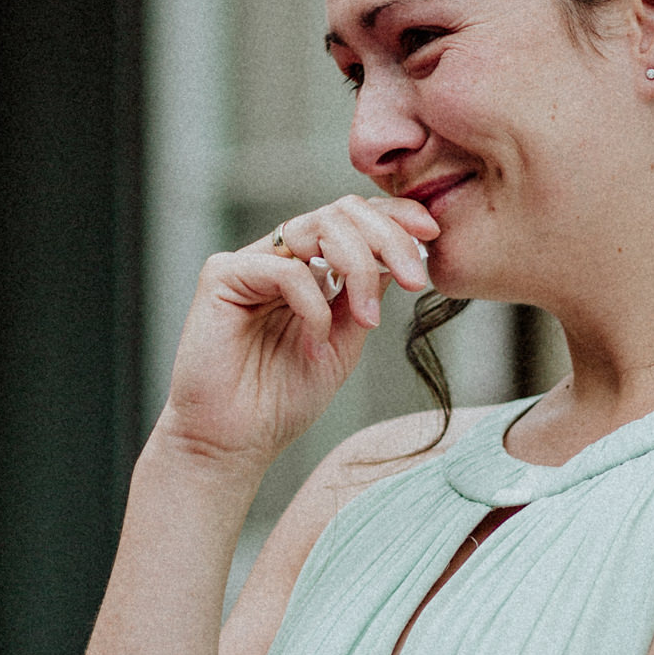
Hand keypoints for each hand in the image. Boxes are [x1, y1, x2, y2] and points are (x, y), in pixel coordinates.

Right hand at [156, 194, 439, 467]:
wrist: (234, 442)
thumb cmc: (281, 400)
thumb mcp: (345, 342)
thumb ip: (366, 297)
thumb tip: (403, 256)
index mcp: (308, 268)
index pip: (354, 220)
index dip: (395, 218)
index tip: (431, 237)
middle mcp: (279, 256)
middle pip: (342, 212)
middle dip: (388, 238)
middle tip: (415, 280)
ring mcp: (250, 262)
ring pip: (319, 227)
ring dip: (360, 267)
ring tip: (369, 319)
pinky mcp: (221, 275)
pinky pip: (286, 268)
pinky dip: (314, 306)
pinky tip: (316, 343)